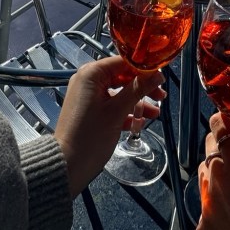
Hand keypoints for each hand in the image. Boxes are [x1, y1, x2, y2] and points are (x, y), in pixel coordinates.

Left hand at [54, 56, 164, 196]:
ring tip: (155, 113)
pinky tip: (139, 123)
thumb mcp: (117, 111)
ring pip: (118, 92)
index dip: (143, 69)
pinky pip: (111, 105)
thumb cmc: (91, 135)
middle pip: (122, 77)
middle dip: (142, 87)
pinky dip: (125, 112)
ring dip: (136, 102)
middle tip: (161, 96)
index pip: (123, 62)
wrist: (67, 166)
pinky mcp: (90, 110)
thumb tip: (158, 73)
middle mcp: (88, 80)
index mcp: (91, 74)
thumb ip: (138, 90)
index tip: (162, 78)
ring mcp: (88, 96)